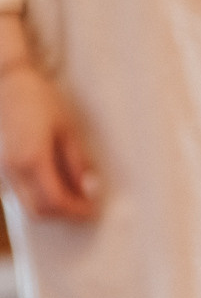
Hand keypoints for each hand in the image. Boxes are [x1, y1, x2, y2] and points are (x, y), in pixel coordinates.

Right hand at [0, 56, 98, 221]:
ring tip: (74, 196)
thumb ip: (76, 162)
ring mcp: (3, 169)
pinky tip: (56, 186)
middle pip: (38, 211)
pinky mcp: (1, 166)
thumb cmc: (40, 100)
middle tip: (86, 207)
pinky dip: (38, 198)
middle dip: (64, 215)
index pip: (56, 201)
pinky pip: (19, 193)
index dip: (77, 210)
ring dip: (51, 208)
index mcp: (32, 159)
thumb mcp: (67, 129)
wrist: (8, 82)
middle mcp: (13, 168)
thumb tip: (88, 189)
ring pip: (26, 205)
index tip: (94, 210)